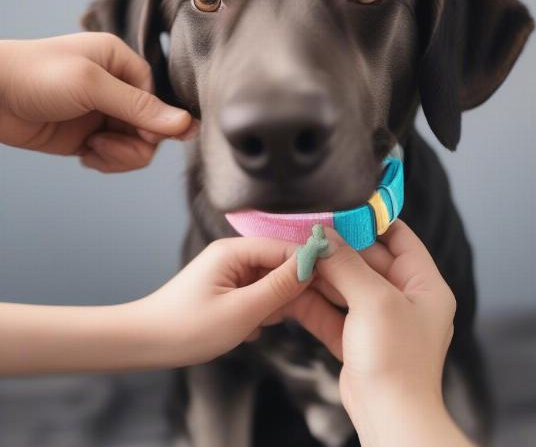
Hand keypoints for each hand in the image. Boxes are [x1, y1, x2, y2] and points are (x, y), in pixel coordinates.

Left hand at [0, 33, 195, 170]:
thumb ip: (139, 107)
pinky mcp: (89, 137)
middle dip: (136, 142)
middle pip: (151, 126)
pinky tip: (85, 155)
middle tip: (106, 144)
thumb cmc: (34, 76)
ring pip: (137, 145)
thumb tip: (186, 123)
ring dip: (119, 155)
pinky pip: (117, 157)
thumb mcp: (91, 85)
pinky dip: (106, 161)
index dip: (155, 121)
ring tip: (93, 149)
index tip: (141, 135)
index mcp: (121, 63)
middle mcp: (116, 88)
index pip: (158, 98)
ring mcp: (103, 114)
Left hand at [139, 237, 306, 366]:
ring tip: (251, 326)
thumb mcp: (242, 311)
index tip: (333, 286)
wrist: (144, 344)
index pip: (285, 248)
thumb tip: (312, 264)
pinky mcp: (227, 289)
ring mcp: (230, 272)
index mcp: (234, 250)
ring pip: (270, 284)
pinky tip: (243, 330)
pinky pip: (256, 296)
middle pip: (279, 265)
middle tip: (277, 316)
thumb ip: (280, 286)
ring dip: (269, 307)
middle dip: (285, 293)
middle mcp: (233, 255)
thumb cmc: (187, 328)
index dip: (310, 266)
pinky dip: (257, 314)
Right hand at [284, 221, 469, 445]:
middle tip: (310, 235)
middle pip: (369, 260)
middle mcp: (405, 299)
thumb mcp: (374, 300)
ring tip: (297, 257)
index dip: (374, 222)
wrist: (389, 418)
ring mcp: (380, 320)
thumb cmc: (397, 360)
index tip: (343, 209)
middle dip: (339, 249)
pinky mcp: (358, 338)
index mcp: (424, 285)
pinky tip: (295, 289)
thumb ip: (347, 264)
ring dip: (324, 274)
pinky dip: (316, 301)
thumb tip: (324, 236)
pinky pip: (335, 311)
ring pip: (348, 285)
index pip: (400, 238)